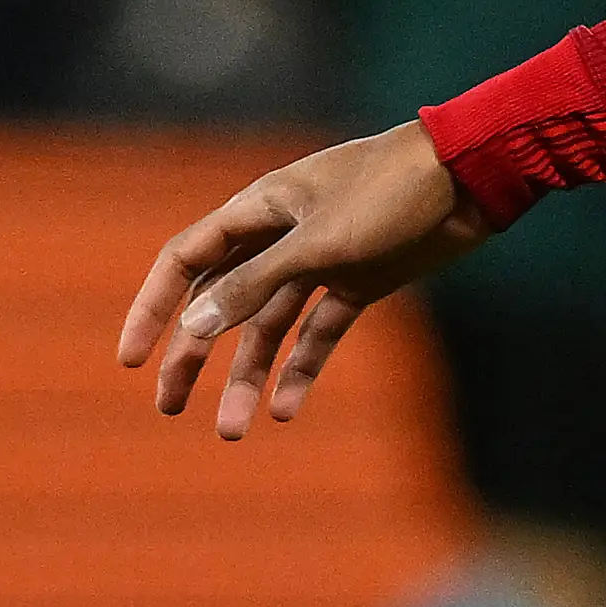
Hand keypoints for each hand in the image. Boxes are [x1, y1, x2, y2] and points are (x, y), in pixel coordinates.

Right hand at [117, 121, 488, 438]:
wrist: (473, 176)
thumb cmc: (393, 192)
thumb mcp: (319, 241)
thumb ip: (256, 283)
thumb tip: (192, 325)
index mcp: (260, 209)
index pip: (186, 260)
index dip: (152, 307)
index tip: (131, 359)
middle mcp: (283, 235)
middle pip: (222, 301)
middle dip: (194, 354)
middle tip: (170, 409)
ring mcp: (323, 259)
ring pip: (270, 324)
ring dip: (250, 374)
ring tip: (234, 429)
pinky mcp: (362, 279)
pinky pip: (320, 330)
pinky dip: (303, 367)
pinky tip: (286, 409)